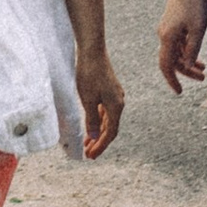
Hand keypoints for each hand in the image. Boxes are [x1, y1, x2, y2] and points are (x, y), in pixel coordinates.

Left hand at [74, 39, 125, 158]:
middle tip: (89, 154)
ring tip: (87, 143)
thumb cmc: (89, 73)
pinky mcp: (108, 90)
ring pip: (107, 120)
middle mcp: (118, 102)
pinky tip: (90, 125)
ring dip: (97, 132)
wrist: (92, 50)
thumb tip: (95, 137)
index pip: (111, 133)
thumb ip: (91, 120)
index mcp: (116, 106)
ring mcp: (114, 95)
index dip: (101, 146)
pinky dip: (97, 120)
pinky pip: (104, 111)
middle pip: (110, 128)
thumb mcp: (88, 99)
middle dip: (99, 142)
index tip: (91, 156)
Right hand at [156, 0, 206, 89]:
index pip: (166, 66)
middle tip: (202, 78)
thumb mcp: (198, 29)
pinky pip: (178, 42)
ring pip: (176, 52)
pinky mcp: (172, 22)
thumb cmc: (194, 3)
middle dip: (186, 71)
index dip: (172, 80)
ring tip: (204, 68)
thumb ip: (193, 50)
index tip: (180, 92)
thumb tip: (188, 67)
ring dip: (188, 61)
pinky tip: (198, 52)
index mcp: (167, 38)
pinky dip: (187, 50)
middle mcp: (164, 34)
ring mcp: (167, 28)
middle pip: (172, 60)